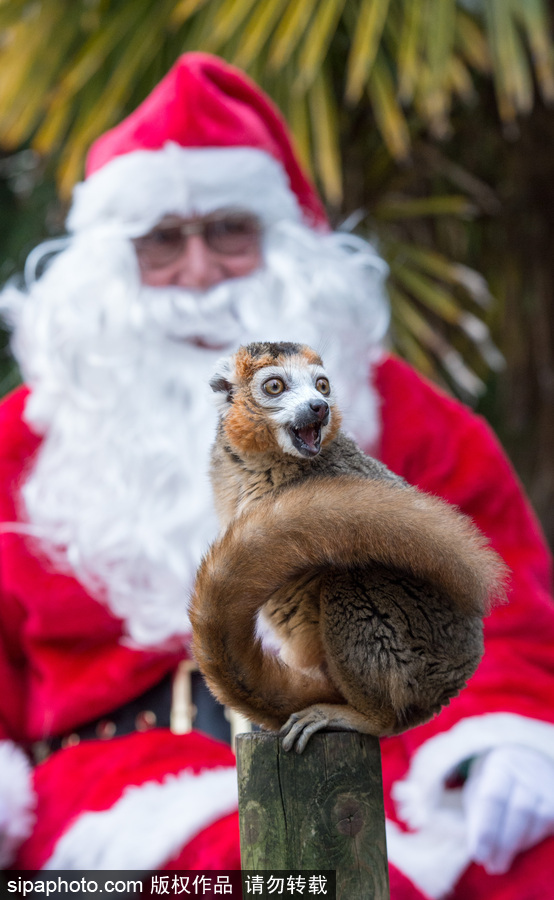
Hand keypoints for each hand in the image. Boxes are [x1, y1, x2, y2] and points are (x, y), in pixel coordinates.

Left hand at [462, 745, 553, 873]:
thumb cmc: (496, 786)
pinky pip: (552, 825)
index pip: (494, 798)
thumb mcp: (479, 793)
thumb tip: (479, 852)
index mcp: (500, 765)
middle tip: (493, 866)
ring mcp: (548, 784)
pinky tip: (526, 852)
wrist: (525, 764)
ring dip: (522, 846)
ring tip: (504, 861)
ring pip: (540, 818)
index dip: (486, 830)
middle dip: (505, 843)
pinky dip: (539, 841)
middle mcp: (527, 770)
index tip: (479, 856)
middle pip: (519, 810)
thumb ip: (478, 819)